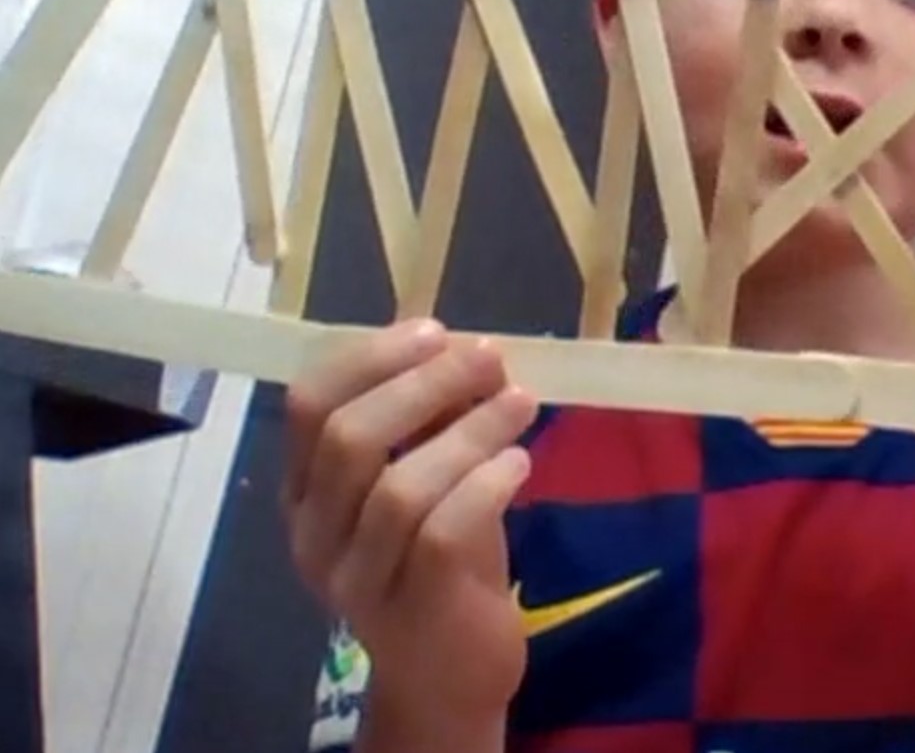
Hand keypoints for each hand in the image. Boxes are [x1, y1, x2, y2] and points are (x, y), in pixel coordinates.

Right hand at [282, 318, 538, 722]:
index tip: (433, 332)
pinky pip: (439, 532)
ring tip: (520, 405)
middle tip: (488, 359)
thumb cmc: (441, 562)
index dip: (370, 358)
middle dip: (425, 385)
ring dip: (467, 431)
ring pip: (398, 487)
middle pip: (349, 438)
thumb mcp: (430, 480)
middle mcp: (313, 535)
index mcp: (305, 491)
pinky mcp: (410, 609)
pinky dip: (484, 485)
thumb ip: (433, 423)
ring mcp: (355, 579)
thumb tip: (468, 351)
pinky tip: (519, 464)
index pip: (308, 406)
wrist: (450, 672)